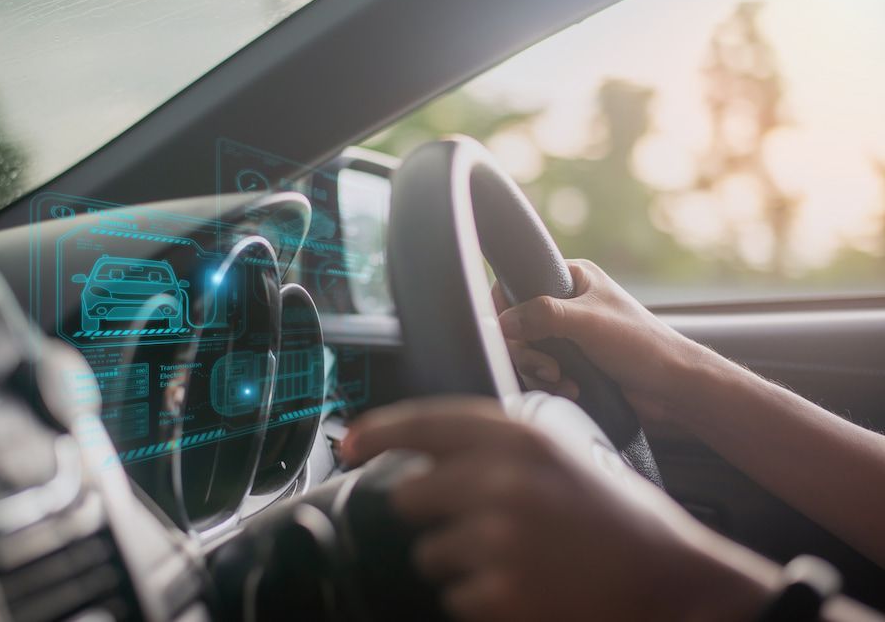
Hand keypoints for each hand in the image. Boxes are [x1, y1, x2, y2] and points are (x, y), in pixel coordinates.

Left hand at [342, 398, 772, 621]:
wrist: (668, 576)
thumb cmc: (613, 514)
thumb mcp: (559, 451)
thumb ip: (495, 444)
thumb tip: (424, 454)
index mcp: (520, 438)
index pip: (425, 422)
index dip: (378, 430)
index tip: (350, 442)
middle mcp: (502, 482)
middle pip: (409, 495)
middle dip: (428, 513)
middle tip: (473, 521)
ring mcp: (499, 539)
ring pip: (429, 553)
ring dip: (457, 560)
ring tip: (513, 557)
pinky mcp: (501, 593)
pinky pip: (454, 596)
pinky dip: (479, 597)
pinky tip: (523, 585)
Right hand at [493, 259, 709, 421]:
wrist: (672, 388)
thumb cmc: (642, 345)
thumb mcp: (588, 323)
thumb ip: (542, 316)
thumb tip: (501, 322)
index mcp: (572, 278)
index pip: (518, 283)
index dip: (506, 309)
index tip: (508, 332)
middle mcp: (566, 303)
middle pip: (516, 324)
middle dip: (527, 351)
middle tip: (547, 366)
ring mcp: (566, 335)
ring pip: (526, 352)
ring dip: (539, 372)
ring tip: (563, 380)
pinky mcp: (570, 363)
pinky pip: (539, 372)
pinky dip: (550, 383)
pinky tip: (572, 388)